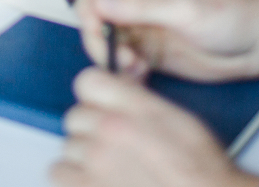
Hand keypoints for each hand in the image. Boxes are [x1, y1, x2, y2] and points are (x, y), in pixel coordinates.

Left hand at [51, 68, 258, 186]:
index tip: (102, 105)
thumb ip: (140, 100)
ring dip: (83, 156)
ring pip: (68, 146)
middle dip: (91, 128)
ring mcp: (95, 163)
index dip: (96, 94)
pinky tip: (96, 182)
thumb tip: (120, 87)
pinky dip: (74, 177)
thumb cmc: (198, 171)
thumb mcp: (176, 119)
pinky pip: (59, 172)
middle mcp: (110, 131)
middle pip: (76, 116)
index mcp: (134, 108)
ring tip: (108, 168)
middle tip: (113, 144)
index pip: (88, 81)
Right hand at [75, 0, 258, 82]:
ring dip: (110, 57)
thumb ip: (143, 5)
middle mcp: (139, 3)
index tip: (97, 27)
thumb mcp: (188, 8)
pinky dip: (122, 71)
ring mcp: (143, 29)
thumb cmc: (233, 16)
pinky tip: (139, 75)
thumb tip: (100, 1)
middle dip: (98, 38)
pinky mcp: (150, 54)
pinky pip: (121, 61)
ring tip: (134, 68)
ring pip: (105, 41)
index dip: (89, 6)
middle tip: (119, 57)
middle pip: (95, 16)